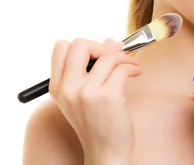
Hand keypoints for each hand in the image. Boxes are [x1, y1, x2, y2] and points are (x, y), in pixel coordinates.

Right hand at [49, 38, 141, 162]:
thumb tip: (110, 41)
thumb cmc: (97, 122)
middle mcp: (68, 88)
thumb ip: (93, 67)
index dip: (83, 45)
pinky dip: (133, 67)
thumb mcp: (85, 95)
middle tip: (115, 56)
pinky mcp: (107, 97)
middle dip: (102, 46)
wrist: (105, 152)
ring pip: (108, 55)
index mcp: (57, 86)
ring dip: (125, 57)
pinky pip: (123, 68)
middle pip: (80, 44)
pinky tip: (136, 73)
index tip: (99, 54)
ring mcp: (86, 93)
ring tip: (132, 65)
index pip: (61, 47)